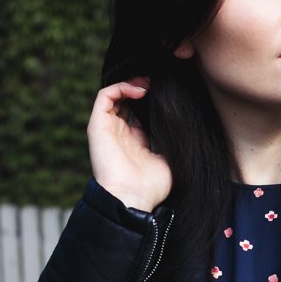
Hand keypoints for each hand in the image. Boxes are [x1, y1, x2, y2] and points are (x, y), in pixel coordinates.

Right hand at [87, 78, 172, 211]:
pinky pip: (105, 96)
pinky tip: (140, 90)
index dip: (151, 100)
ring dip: (131, 84)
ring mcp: (108, 128)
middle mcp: (119, 133)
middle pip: (126, 100)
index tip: (167, 94)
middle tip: (157, 83)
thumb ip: (171, 143)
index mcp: (135, 141)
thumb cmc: (151, 187)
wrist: (132, 198)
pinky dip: (121, 87)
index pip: (139, 112)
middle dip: (141, 88)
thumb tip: (183, 127)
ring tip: (148, 84)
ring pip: (114, 94)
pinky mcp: (98, 126)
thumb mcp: (168, 161)